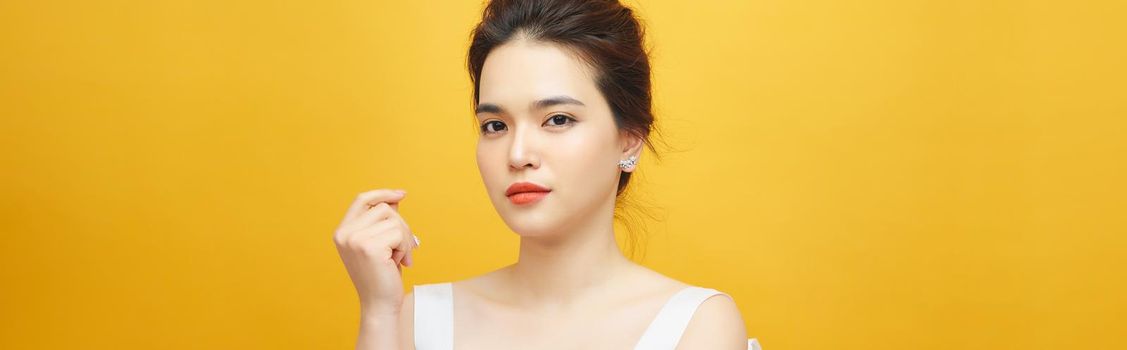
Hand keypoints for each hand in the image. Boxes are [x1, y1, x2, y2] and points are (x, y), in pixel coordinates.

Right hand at [333, 189, 419, 315]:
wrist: (379, 305)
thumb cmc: (382, 276)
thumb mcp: (380, 243)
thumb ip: (383, 222)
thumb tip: (396, 198)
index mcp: (342, 232)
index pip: (362, 199)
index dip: (383, 193)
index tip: (402, 194)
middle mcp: (344, 233)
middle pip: (384, 208)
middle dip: (401, 226)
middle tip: (405, 249)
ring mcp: (355, 239)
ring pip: (394, 219)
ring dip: (404, 238)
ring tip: (399, 258)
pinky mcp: (369, 247)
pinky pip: (399, 233)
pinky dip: (406, 248)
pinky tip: (400, 263)